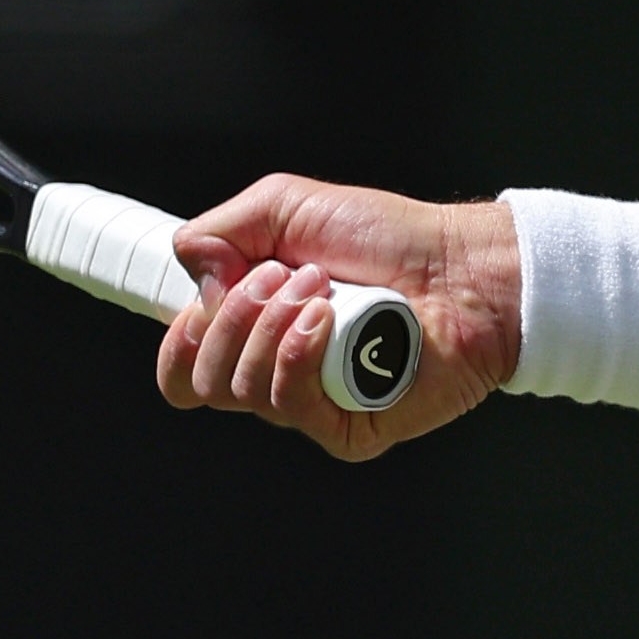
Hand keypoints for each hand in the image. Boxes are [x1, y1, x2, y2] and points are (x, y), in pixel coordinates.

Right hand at [156, 174, 522, 460]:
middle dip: (229, 318)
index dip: (178, 344)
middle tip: (283, 275)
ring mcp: (313, 407)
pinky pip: (290, 407)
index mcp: (255, 332)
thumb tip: (191, 271)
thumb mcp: (288, 208)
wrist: (460, 266)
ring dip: (270, 327)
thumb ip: (221, 230)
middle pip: (200, 384)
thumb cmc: (388, 239)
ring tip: (320, 289)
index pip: (184, 370)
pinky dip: (296, 355)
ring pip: (240, 392)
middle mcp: (277, 373)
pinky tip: (328, 321)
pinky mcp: (348, 430)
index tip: (198, 302)